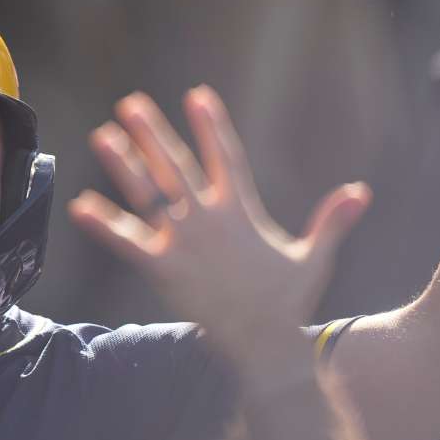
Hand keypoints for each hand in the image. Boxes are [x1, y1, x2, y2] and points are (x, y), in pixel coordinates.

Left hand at [67, 86, 370, 356]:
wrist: (264, 344)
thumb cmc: (287, 303)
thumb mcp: (313, 257)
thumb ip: (331, 222)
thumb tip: (360, 192)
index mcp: (240, 212)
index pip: (225, 156)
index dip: (210, 125)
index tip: (197, 95)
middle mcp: (208, 220)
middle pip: (175, 166)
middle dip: (152, 133)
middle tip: (130, 104)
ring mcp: (183, 242)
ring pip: (148, 194)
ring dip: (123, 164)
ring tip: (102, 136)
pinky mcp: (162, 268)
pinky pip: (127, 242)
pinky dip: (103, 224)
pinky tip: (79, 206)